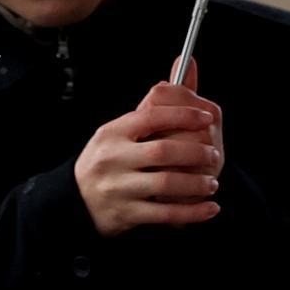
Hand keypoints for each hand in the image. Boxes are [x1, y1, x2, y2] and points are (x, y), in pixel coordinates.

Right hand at [74, 65, 222, 237]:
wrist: (75, 199)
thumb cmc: (105, 160)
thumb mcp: (117, 132)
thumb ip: (148, 109)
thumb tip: (177, 75)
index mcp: (113, 132)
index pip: (152, 117)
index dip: (183, 115)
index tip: (206, 117)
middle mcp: (114, 158)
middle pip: (163, 150)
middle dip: (195, 152)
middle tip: (213, 153)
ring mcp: (118, 187)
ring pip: (167, 183)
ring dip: (196, 183)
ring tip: (212, 182)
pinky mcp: (126, 213)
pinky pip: (165, 214)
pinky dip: (192, 212)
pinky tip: (210, 208)